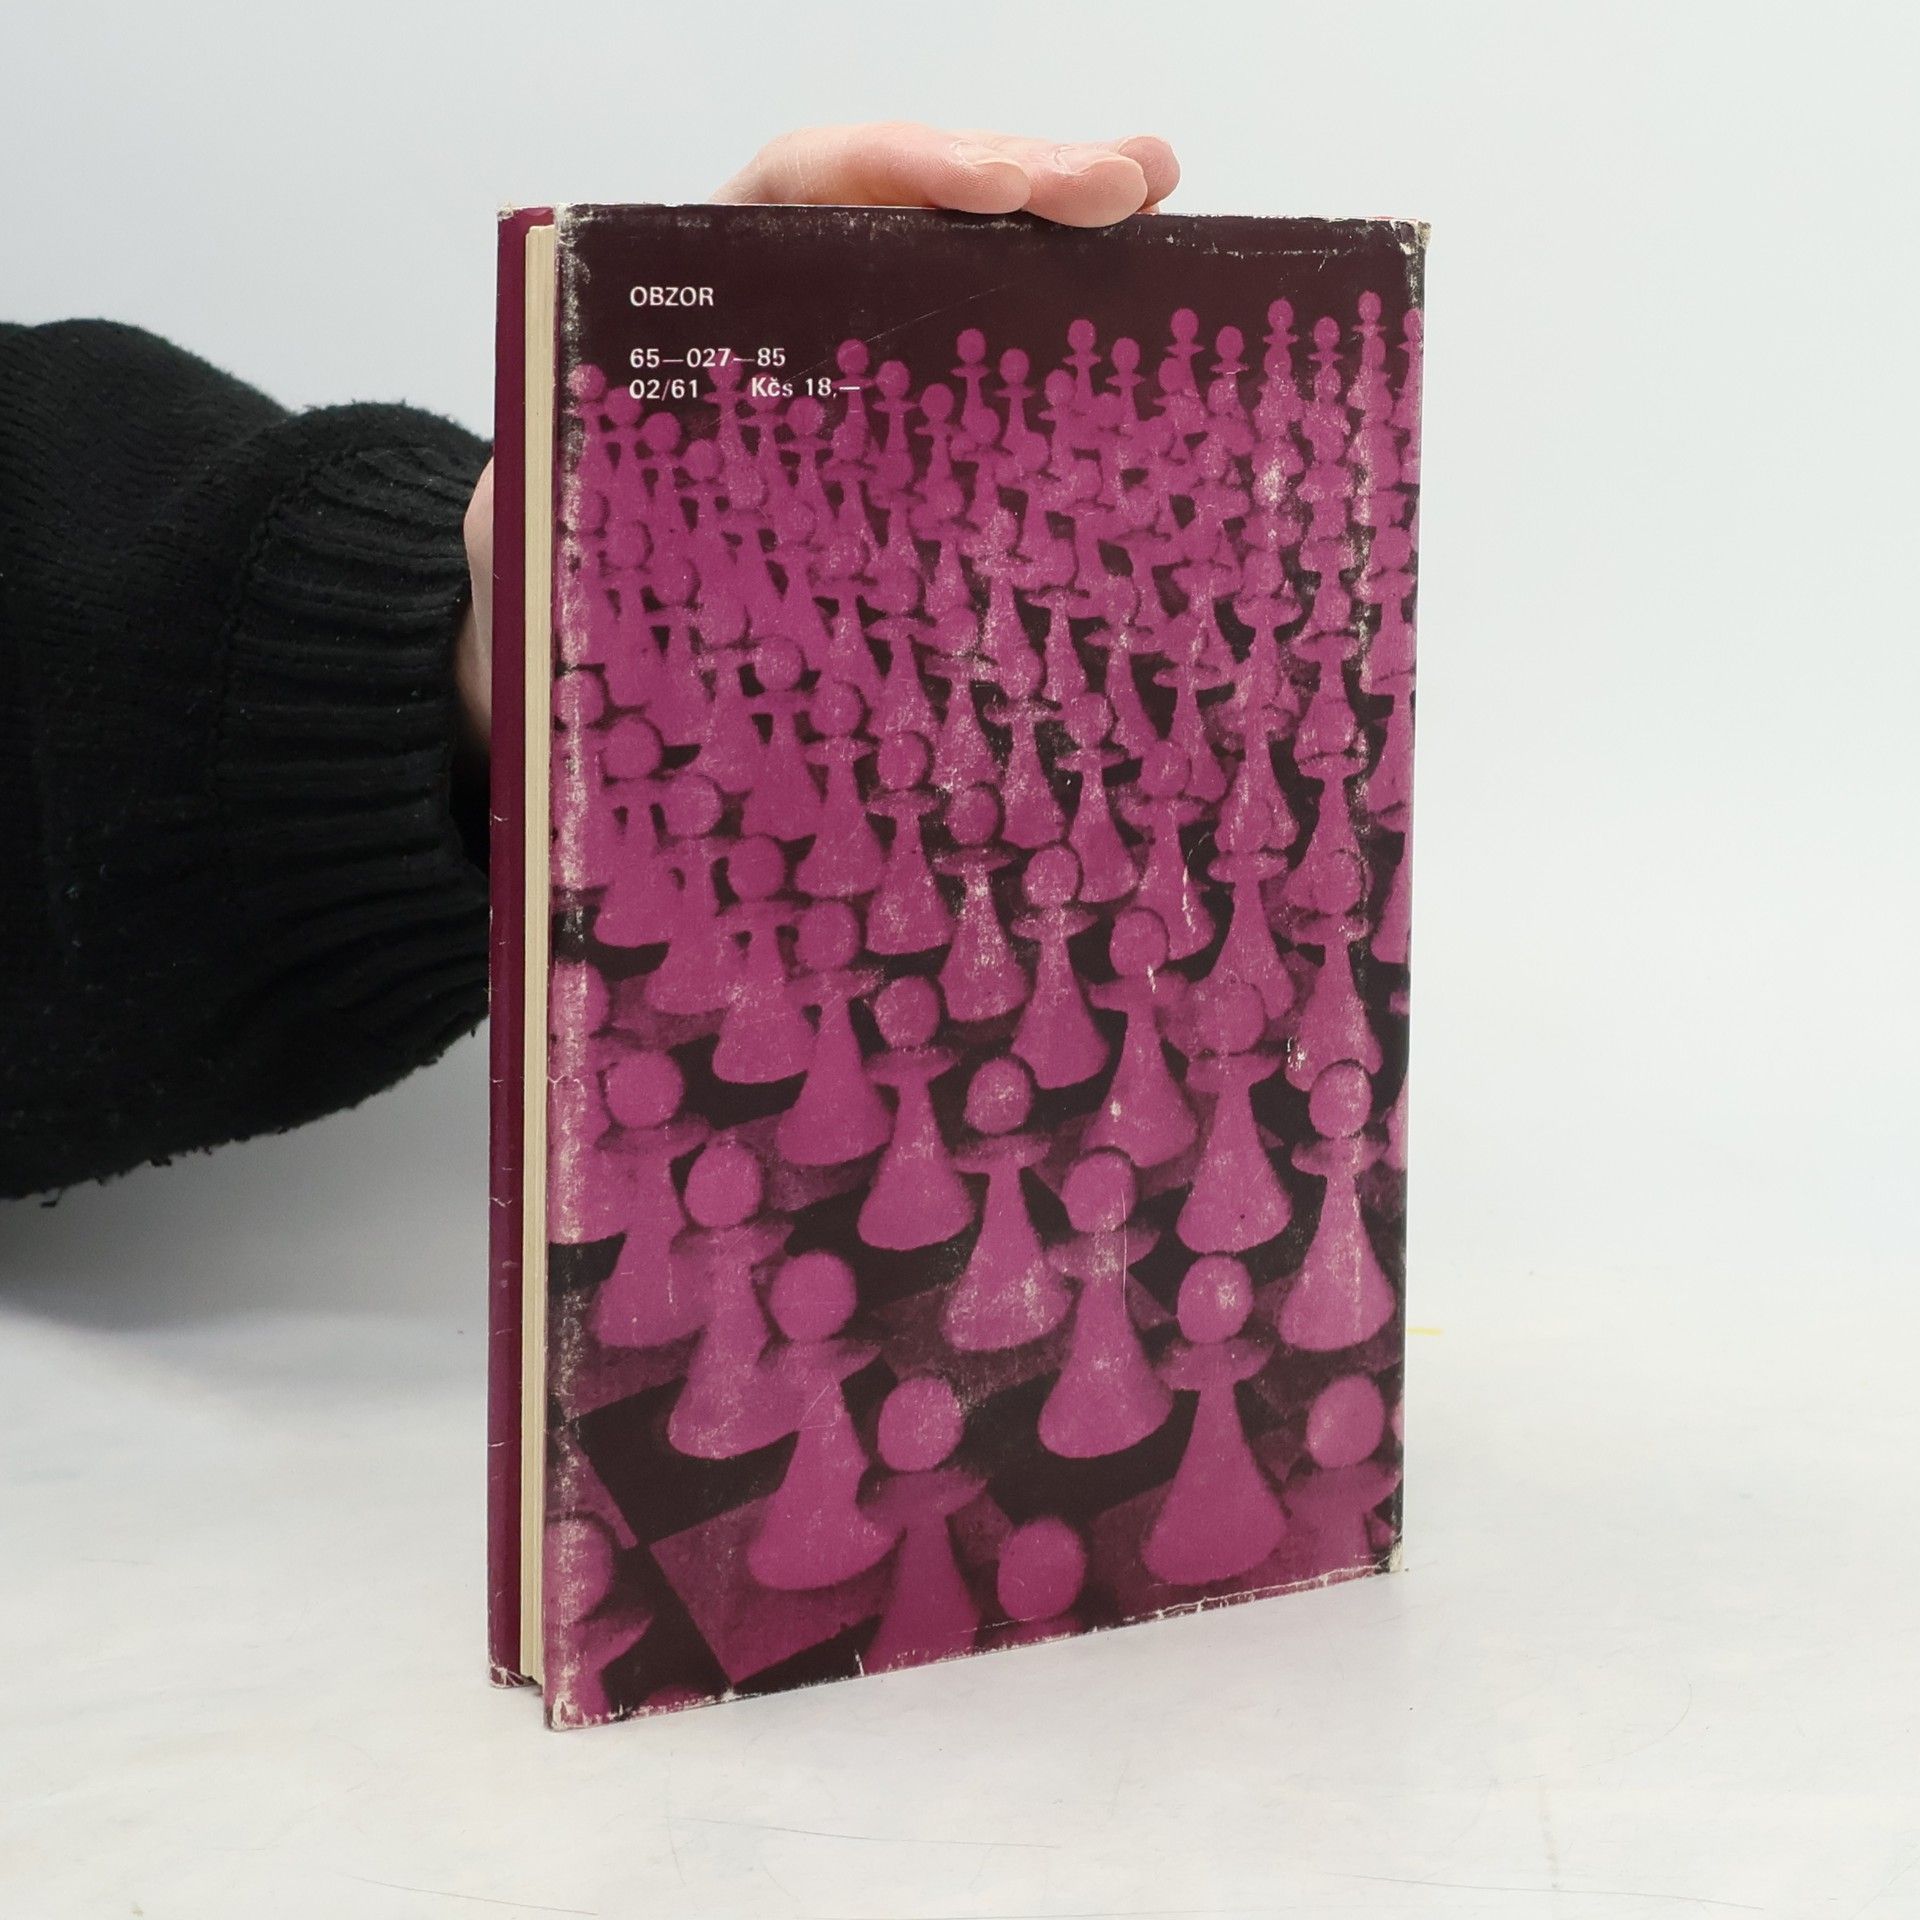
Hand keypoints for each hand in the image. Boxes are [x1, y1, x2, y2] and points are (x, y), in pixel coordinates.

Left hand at [455, 122, 1180, 746]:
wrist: (560, 587)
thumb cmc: (558, 543)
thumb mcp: (561, 504)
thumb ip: (592, 484)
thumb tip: (635, 518)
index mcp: (697, 278)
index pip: (809, 182)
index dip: (910, 172)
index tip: (1000, 195)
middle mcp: (780, 279)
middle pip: (907, 189)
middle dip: (1018, 174)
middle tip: (1122, 185)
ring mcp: (845, 327)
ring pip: (955, 240)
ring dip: (1056, 208)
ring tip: (1153, 188)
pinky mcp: (888, 385)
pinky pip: (971, 318)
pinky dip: (1046, 291)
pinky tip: (1128, 264)